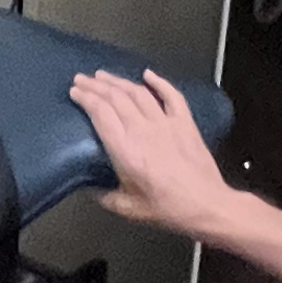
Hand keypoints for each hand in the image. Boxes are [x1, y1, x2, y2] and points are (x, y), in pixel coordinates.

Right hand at [69, 69, 235, 239]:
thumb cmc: (168, 208)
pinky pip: (171, 96)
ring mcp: (166, 123)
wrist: (206, 205)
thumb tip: (90, 187)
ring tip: (104, 75)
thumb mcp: (128, 208)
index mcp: (126, 150)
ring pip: (138, 92)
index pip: (100, 113)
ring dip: (119, 81)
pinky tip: (148, 74)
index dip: (85, 98)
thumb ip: (104, 195)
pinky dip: (159, 82)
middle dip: (95, 85)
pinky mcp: (185, 123)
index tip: (75, 92)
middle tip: (82, 79)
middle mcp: (143, 130)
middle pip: (115, 97)